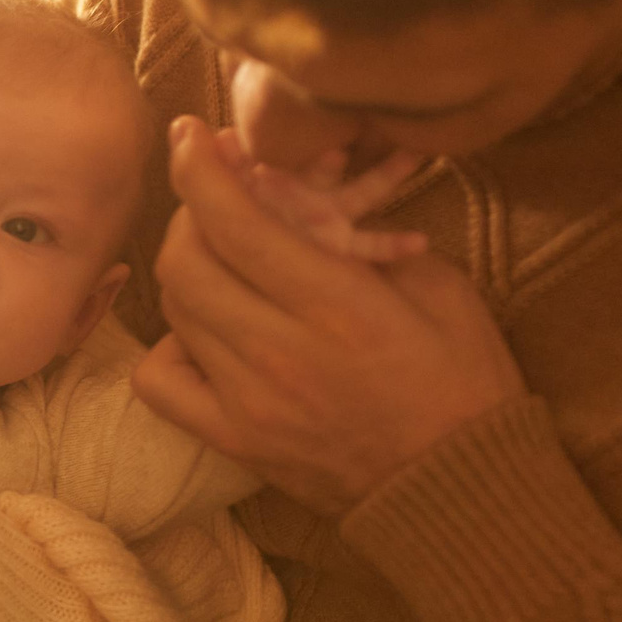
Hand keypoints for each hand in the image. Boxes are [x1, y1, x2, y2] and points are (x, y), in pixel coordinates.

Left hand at [134, 116, 525, 513]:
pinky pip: (160, 380)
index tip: (190, 134)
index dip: (201, 168)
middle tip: (217, 195)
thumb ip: (357, 238)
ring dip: (187, 267)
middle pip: (188, 261)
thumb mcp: (438, 289)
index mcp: (340, 307)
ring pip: (174, 310)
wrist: (455, 487)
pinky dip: (170, 344)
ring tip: (221, 252)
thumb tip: (289, 193)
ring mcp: (247, 401)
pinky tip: (206, 330)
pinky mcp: (231, 439)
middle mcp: (281, 352)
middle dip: (192, 211)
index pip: (237, 223)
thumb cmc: (462, 379)